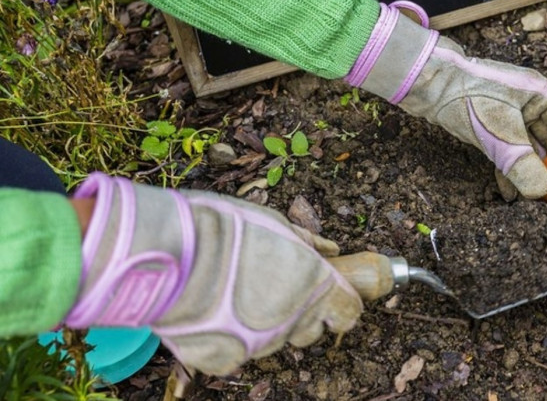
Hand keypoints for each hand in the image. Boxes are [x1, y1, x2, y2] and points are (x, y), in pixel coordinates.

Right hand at [65, 173, 361, 375]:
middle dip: (301, 315)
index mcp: (314, 283)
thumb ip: (306, 242)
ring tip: (231, 294)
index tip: (332, 298)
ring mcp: (259, 344)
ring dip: (262, 324)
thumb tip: (331, 249)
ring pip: (273, 341)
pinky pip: (236, 353)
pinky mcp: (225, 359)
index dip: (342, 305)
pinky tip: (210, 312)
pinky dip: (228, 338)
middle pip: (311, 329)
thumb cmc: (220, 227)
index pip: (349, 312)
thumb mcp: (271, 221)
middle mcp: (293, 319)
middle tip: (271, 289)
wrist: (163, 252)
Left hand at [345, 1, 546, 200]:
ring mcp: (510, 112)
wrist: (426, 82)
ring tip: (536, 204)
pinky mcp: (492, 123)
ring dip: (533, 175)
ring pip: (529, 148)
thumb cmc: (467, 98)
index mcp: (540, 95)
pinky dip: (511, 170)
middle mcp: (530, 102)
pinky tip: (510, 194)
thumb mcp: (500, 135)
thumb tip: (542, 193)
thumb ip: (523, 165)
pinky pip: (509, 149)